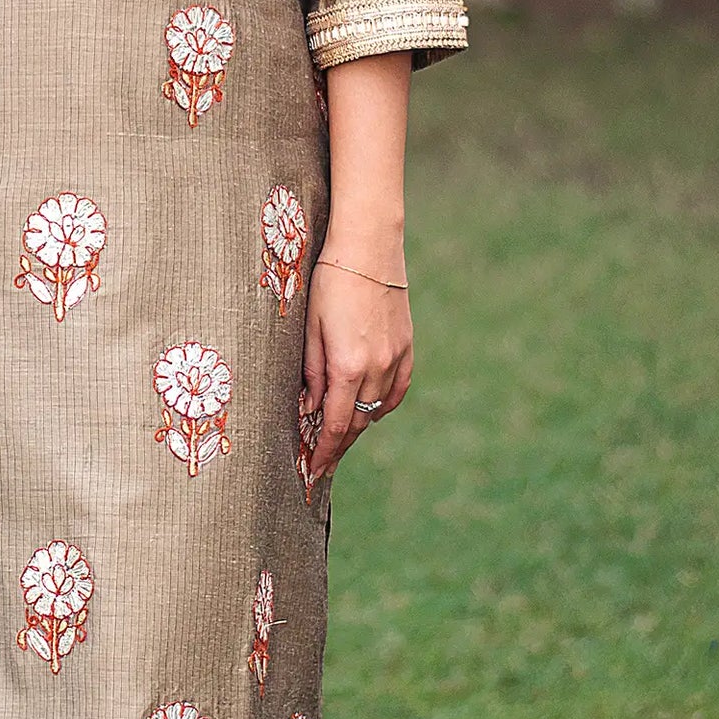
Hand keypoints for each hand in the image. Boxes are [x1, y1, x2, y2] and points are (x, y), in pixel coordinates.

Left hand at [301, 259, 412, 478]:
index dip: (324, 451)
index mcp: (348, 366)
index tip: (314, 470)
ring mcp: (396, 359)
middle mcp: (377, 369)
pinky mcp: (407, 348)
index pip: (336, 425)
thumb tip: (310, 409)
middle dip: (339, 445)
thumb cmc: (330, 282)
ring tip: (341, 438)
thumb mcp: (310, 328)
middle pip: (359, 423)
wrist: (369, 248)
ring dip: (359, 427)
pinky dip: (383, 407)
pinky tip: (372, 412)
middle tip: (323, 462)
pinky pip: (397, 391)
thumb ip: (312, 372)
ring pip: (378, 410)